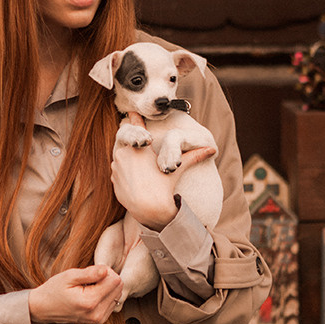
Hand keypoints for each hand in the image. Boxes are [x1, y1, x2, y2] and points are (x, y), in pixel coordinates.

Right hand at [28, 264, 122, 323]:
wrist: (43, 309)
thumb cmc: (54, 290)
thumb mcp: (69, 276)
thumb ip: (90, 273)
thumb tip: (107, 269)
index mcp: (90, 301)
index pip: (115, 280)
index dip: (105, 271)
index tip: (92, 271)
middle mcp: (97, 313)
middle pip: (119, 287)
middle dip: (107, 278)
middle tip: (90, 278)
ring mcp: (99, 319)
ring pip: (117, 295)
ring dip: (106, 287)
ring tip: (89, 286)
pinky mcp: (99, 320)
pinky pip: (112, 302)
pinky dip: (105, 295)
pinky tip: (91, 294)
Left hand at [111, 112, 215, 230]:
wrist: (150, 211)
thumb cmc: (164, 188)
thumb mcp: (177, 170)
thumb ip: (193, 157)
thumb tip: (212, 149)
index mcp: (139, 148)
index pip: (136, 127)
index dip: (135, 120)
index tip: (132, 113)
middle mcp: (124, 154)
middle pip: (128, 144)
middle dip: (136, 146)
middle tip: (143, 151)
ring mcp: (116, 167)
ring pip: (122, 158)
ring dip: (129, 160)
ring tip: (141, 169)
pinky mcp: (112, 179)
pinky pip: (118, 171)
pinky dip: (125, 173)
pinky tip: (135, 180)